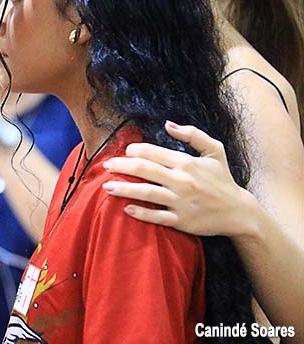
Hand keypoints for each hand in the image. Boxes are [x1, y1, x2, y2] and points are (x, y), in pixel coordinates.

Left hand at [101, 120, 255, 236]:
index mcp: (186, 163)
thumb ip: (193, 134)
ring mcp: (181, 202)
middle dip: (121, 166)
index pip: (153, 152)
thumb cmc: (223, 180)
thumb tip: (168, 124)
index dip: (134, 150)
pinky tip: (126, 208)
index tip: (125, 151)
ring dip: (123, 189)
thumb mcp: (215, 152)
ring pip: (146, 193)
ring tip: (107, 186)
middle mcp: (182, 181)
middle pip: (144, 170)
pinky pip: (157, 217)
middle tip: (106, 166)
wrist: (239, 213)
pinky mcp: (181, 221)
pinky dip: (141, 213)